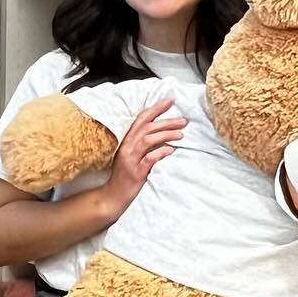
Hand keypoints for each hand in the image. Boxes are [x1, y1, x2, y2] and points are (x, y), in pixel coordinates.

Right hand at [94, 98, 183, 220]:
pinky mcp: (136, 172)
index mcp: (126, 141)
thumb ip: (143, 144)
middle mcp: (127, 147)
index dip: (155, 109)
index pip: (140, 120)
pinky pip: (150, 158)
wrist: (114, 195)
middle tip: (183, 120)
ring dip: (166, 135)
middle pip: (147, 128)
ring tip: (181, 135)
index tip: (169, 101)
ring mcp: (130, 159)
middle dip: (166, 122)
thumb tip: (164, 133)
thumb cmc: (125, 175)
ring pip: (148, 140)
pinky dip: (161, 152)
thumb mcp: (131, 155)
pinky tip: (171, 150)